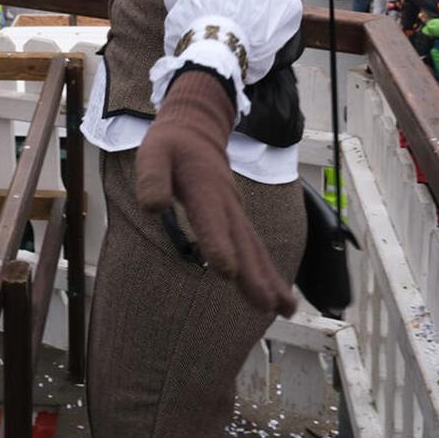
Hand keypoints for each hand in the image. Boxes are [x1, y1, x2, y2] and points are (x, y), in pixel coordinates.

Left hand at [136, 70, 296, 317]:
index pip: (211, 220)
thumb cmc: (170, 145)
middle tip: (265, 304)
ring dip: (269, 279)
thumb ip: (151, 177)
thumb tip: (152, 207)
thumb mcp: (152, 152)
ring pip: (254, 248)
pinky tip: (282, 299)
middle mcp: (226, 203)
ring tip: (286, 310)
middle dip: (253, 274)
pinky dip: (270, 273)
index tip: (227, 272)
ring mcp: (236, 212)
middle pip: (241, 242)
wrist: (196, 127)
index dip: (218, 244)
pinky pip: (256, 248)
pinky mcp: (238, 219)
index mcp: (204, 189)